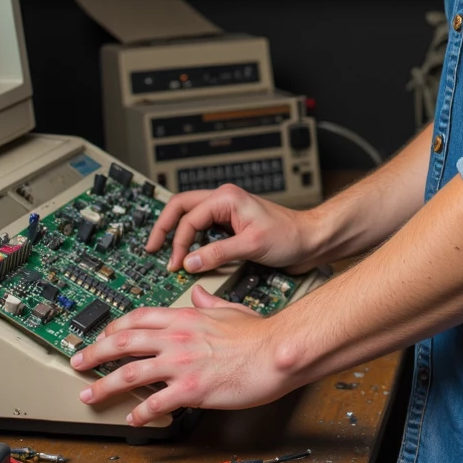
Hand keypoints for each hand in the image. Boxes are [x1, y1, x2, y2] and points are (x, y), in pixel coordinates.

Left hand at [70, 286, 291, 425]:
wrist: (277, 351)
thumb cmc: (260, 333)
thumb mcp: (229, 307)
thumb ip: (208, 301)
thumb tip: (198, 292)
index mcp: (185, 317)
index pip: (138, 318)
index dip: (114, 327)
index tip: (102, 336)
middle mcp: (177, 338)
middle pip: (123, 342)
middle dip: (94, 353)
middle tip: (78, 362)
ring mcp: (182, 363)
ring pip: (130, 372)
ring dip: (105, 385)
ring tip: (89, 395)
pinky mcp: (191, 389)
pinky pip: (156, 402)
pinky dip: (139, 412)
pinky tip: (131, 418)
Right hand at [145, 182, 310, 275]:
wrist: (310, 240)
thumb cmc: (290, 235)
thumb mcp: (251, 245)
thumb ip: (217, 253)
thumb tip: (189, 262)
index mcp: (226, 198)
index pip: (188, 218)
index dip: (178, 242)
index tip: (176, 265)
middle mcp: (224, 200)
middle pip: (180, 207)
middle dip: (164, 228)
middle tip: (151, 248)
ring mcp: (227, 212)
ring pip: (190, 217)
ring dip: (178, 234)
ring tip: (170, 255)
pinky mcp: (231, 225)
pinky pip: (203, 229)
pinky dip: (193, 240)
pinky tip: (192, 255)